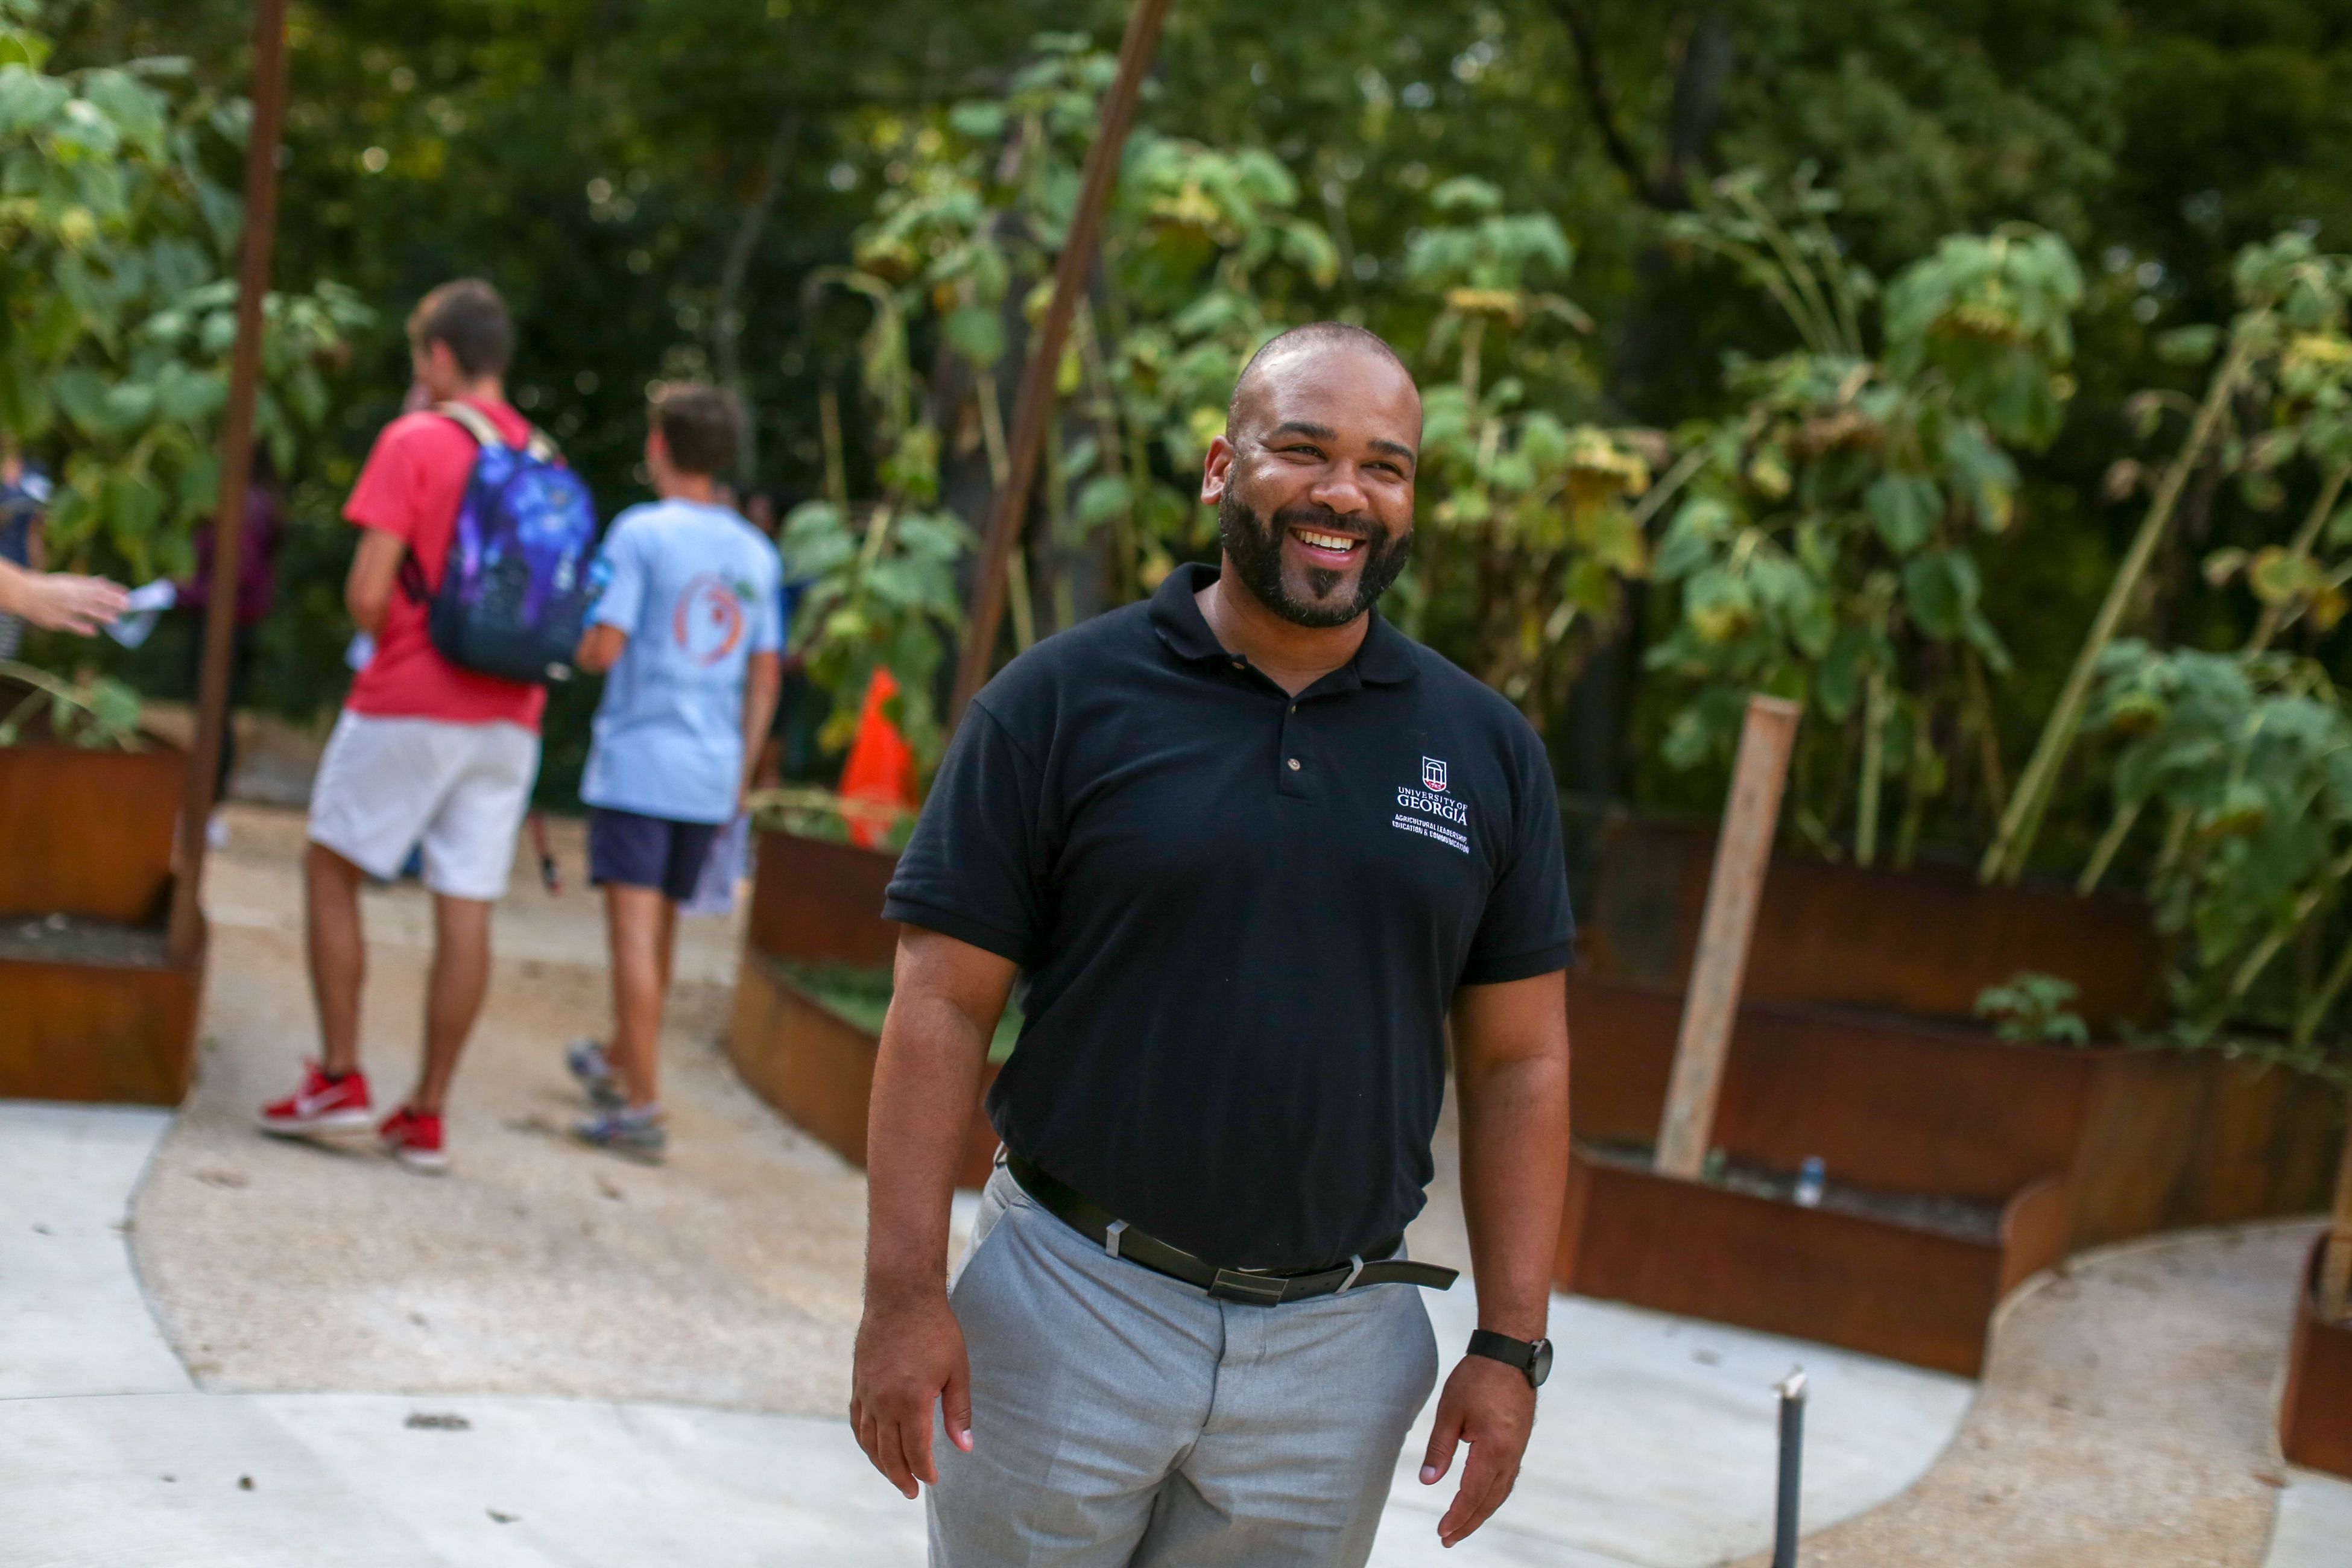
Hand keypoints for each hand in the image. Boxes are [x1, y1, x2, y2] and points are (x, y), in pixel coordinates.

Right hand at [19, 571, 128, 634]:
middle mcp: (72, 597)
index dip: (113, 591)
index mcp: (75, 586)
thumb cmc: (49, 586)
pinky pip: (71, 625)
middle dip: (111, 603)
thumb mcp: (68, 581)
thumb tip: (106, 580)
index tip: (127, 594)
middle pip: (95, 600)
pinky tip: (94, 631)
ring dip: (101, 615)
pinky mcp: (57, 620)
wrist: (24, 593)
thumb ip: (88, 583)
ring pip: (85, 612)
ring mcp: (65, 609)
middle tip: (128, 607)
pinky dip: (82, 628)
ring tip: (115, 620)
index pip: (98, 588)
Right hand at [850, 1288, 972, 1498]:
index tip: (933, 1481)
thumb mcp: (957, 1370)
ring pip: (869, 1441)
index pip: (916, 1452)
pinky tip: (871, 1447)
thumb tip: (965, 1447)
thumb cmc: (935, 1330)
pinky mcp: (858, 1382)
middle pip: (889, 1454)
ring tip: (894, 1477)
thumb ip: (958, 1412)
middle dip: (902, 1477)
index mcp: (912, 1402)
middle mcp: (884, 1403)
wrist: (901, 1295)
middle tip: (912, 1492)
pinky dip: (863, 1440)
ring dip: (880, 1464)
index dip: (925, 1471)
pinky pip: (856, 1421)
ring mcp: (867, 1393)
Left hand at [1418, 1354, 1536, 1545]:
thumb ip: (1440, 1449)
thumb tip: (1428, 1482)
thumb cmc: (1477, 1378)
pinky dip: (1491, 1496)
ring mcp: (1517, 1451)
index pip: (1472, 1495)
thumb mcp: (1450, 1412)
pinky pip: (1506, 1479)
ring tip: (1462, 1526)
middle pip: (1489, 1501)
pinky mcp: (1518, 1443)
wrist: (1510, 1354)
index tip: (1442, 1532)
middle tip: (1448, 1540)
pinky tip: (1480, 1499)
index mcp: (1493, 1450)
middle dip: (1468, 1523)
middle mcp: (1510, 1456)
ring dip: (1481, 1512)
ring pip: (1500, 1492)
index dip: (1457, 1516)